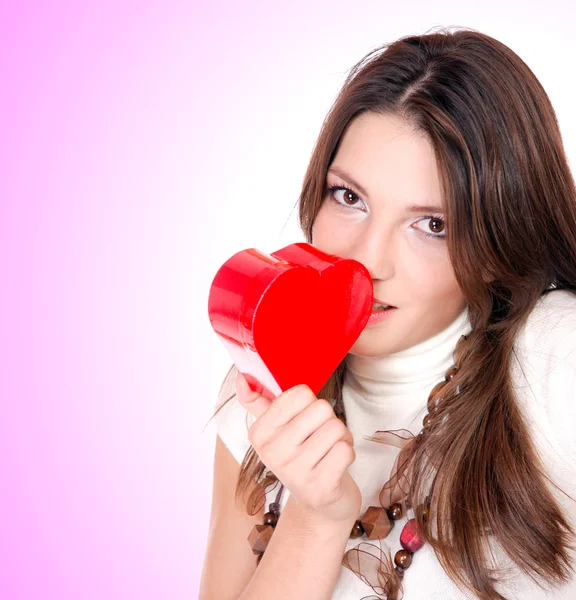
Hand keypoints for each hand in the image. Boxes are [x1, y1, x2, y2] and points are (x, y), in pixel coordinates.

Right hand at [235, 370, 361, 524]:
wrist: (319, 503)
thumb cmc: (300, 455)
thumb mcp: (275, 428)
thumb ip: (258, 400)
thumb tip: (241, 376)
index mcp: (259, 433)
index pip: (300, 392)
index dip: (311, 403)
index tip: (304, 421)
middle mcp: (271, 452)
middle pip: (322, 408)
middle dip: (329, 420)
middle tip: (320, 439)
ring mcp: (294, 471)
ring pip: (336, 427)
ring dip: (341, 438)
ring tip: (329, 451)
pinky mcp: (319, 487)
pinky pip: (346, 449)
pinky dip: (348, 454)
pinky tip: (336, 465)